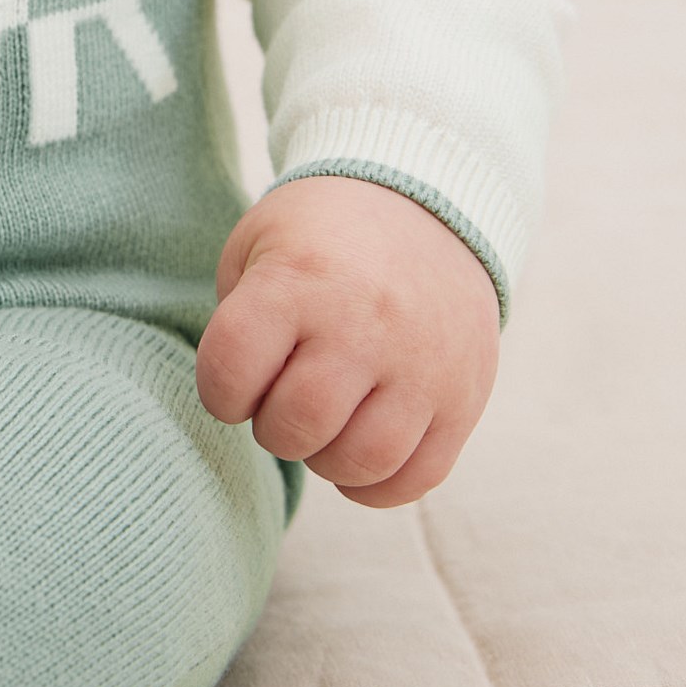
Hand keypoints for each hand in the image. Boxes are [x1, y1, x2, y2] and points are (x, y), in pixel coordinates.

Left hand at [196, 175, 500, 506]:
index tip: (236, 376)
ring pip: (361, 461)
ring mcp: (423, 363)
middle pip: (296, 425)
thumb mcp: (257, 244)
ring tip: (324, 421)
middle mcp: (365, 322)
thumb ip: (236, 322)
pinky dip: (376, 484)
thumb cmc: (319, 235)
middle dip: (272, 427)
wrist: (425, 202)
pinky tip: (358, 450)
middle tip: (281, 398)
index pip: (230, 372)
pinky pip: (418, 477)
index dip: (219, 390)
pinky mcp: (465, 395)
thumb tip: (243, 404)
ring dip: (325, 457)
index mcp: (300, 279)